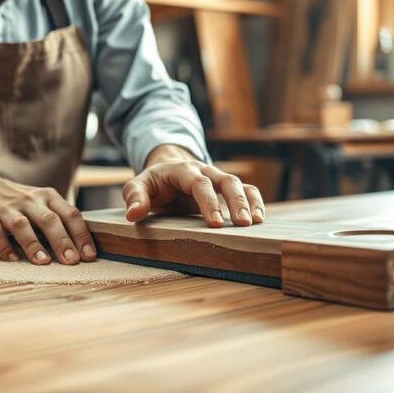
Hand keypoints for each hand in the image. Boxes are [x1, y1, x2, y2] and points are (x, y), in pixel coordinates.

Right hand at [0, 174, 96, 265]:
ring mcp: (7, 209)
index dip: (81, 235)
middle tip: (71, 261)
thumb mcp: (42, 203)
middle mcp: (29, 200)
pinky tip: (13, 260)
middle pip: (48, 220)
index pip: (70, 214)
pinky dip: (4, 247)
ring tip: (44, 262)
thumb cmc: (19, 202)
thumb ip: (60, 220)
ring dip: (33, 244)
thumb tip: (84, 249)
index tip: (89, 255)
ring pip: (22, 226)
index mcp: (47, 197)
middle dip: (62, 241)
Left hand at [121, 148, 264, 227]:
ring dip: (249, 202)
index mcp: (183, 170)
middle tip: (243, 223)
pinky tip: (260, 219)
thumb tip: (133, 214)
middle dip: (235, 201)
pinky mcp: (225, 188)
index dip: (208, 202)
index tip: (215, 224)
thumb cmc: (153, 182)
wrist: (166, 169)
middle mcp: (205, 171)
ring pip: (239, 184)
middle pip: (226, 180)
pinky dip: (255, 202)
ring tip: (256, 222)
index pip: (199, 183)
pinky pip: (246, 190)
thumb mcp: (138, 185)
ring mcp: (217, 178)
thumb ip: (134, 197)